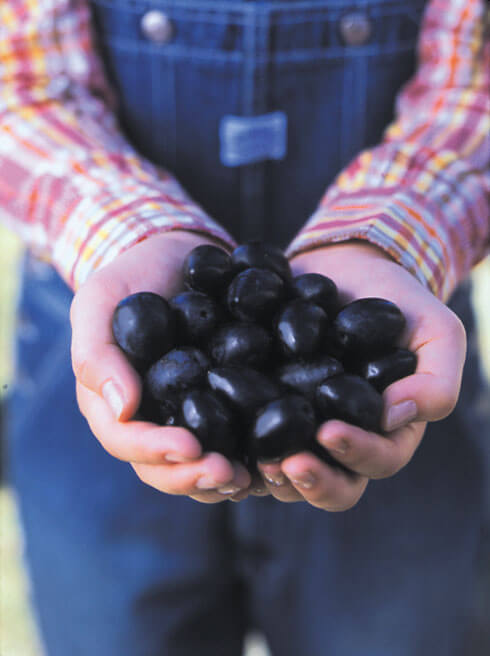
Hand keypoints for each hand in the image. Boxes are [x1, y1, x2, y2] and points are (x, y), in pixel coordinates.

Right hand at [70, 231, 251, 502]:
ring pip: (197, 465)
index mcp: (114, 400)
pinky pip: (231, 440)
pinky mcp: (222, 405)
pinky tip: (270, 460)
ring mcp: (186, 415)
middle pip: (163, 467)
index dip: (154, 451)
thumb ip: (97, 352)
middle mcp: (151, 417)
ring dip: (221, 480)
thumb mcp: (100, 300)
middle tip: (228, 474)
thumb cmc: (132, 276)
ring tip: (251, 478)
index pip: (126, 440)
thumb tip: (123, 409)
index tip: (190, 448)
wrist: (178, 255)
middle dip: (193, 477)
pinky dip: (247, 456)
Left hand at [258, 241, 465, 510]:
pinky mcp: (262, 408)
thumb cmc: (395, 299)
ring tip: (251, 457)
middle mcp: (341, 439)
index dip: (356, 454)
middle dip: (310, 481)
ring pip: (286, 473)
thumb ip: (436, 376)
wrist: (340, 268)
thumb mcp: (435, 330)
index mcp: (385, 431)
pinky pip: (248, 437)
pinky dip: (236, 443)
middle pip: (331, 485)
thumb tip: (396, 416)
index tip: (328, 431)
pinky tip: (219, 433)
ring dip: (269, 473)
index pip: (377, 460)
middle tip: (284, 464)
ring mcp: (299, 427)